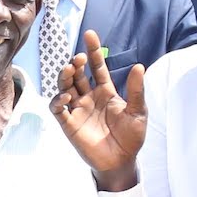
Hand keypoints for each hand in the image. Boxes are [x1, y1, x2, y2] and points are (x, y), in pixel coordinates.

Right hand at [51, 34, 145, 190]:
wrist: (122, 162)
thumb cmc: (131, 138)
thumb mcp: (138, 112)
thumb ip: (136, 90)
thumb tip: (139, 66)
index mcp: (106, 92)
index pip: (97, 67)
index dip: (93, 51)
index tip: (90, 34)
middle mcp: (89, 98)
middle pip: (78, 74)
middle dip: (75, 63)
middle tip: (78, 58)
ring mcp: (78, 110)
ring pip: (65, 87)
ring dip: (65, 76)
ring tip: (69, 69)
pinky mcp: (69, 124)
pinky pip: (58, 109)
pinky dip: (58, 100)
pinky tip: (66, 96)